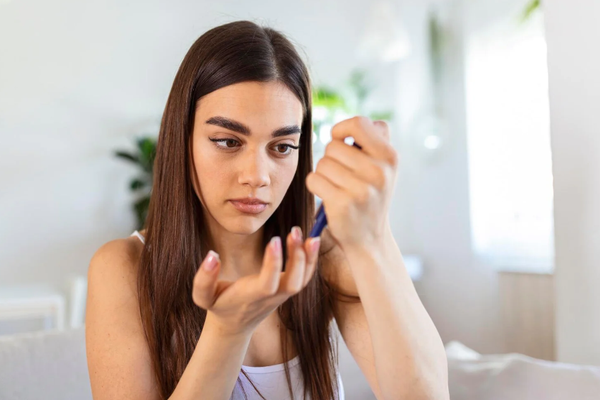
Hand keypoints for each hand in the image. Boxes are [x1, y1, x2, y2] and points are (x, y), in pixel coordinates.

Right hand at [191, 227, 320, 336]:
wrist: (234, 325)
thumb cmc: (218, 305)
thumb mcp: (203, 296)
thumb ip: (204, 278)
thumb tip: (212, 255)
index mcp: (250, 297)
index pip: (267, 284)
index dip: (273, 264)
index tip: (274, 239)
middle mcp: (271, 297)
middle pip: (293, 284)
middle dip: (298, 259)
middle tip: (294, 231)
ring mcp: (282, 295)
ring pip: (303, 280)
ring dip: (309, 258)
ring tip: (310, 234)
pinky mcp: (287, 290)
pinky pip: (305, 277)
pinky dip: (312, 261)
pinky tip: (311, 241)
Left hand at [306, 116, 397, 250]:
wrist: (369, 238)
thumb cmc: (370, 195)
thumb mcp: (383, 167)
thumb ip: (371, 142)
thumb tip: (347, 126)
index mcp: (390, 157)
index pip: (359, 124)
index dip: (342, 129)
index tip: (340, 141)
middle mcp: (379, 172)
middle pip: (333, 146)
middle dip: (331, 158)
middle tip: (341, 174)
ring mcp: (362, 189)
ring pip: (322, 163)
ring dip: (323, 173)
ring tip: (337, 186)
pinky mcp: (342, 204)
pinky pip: (314, 179)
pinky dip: (315, 186)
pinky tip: (328, 196)